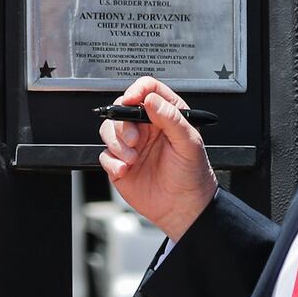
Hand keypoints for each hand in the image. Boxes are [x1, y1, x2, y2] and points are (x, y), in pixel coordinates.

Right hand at [98, 76, 217, 240]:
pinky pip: (104, 154)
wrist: (183, 207)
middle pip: (121, 108)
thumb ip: (171, 118)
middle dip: (123, 123)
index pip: (148, 89)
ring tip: (133, 159)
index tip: (131, 99)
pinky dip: (112, 162)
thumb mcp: (189, 143)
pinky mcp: (120, 162)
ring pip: (109, 129)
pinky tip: (126, 170)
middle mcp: (146, 127)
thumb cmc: (192, 174)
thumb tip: (151, 100)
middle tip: (134, 140)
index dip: (137, 90)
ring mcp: (132, 144)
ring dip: (117, 143)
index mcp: (166, 115)